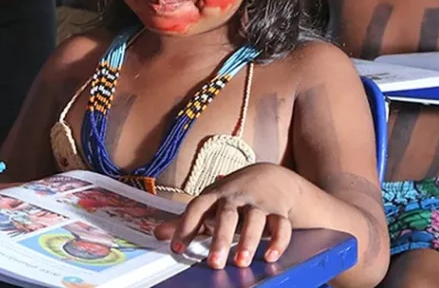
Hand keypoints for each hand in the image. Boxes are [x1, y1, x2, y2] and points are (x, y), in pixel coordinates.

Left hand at [154, 164, 297, 268]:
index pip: (197, 208)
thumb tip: (158, 234)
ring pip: (255, 220)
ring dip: (248, 241)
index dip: (185, 227)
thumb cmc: (234, 194)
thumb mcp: (210, 203)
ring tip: (241, 261)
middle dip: (220, 239)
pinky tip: (270, 257)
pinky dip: (278, 242)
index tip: (176, 249)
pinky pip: (281, 226)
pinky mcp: (279, 210)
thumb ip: (187, 220)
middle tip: (214, 263)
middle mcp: (236, 197)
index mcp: (215, 194)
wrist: (271, 176)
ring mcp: (259, 203)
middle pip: (227, 216)